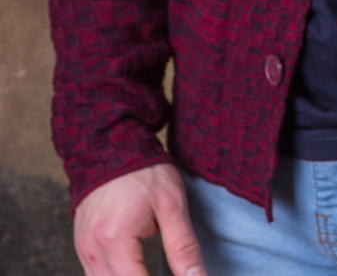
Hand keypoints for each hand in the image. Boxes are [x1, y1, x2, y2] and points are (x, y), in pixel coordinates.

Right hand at [73, 161, 205, 275]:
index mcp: (114, 239)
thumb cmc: (145, 171)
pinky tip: (135, 272)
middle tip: (168, 272)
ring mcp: (83, 249)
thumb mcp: (172, 205)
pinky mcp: (82, 246)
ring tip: (153, 270)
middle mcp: (92, 250)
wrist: (113, 143)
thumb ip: (184, 248)